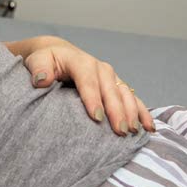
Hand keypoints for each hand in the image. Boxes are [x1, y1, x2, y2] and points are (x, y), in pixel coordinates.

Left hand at [23, 36, 156, 135]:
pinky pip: (133, 99)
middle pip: (111, 90)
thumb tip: (42, 80)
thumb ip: (40, 69)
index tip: (96, 117)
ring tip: (133, 131)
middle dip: (117, 111)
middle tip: (119, 131)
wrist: (59, 54)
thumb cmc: (46, 61)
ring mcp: (111, 77)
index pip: (88, 81)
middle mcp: (100, 68)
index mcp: (81, 62)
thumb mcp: (38, 61)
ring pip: (125, 95)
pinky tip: (148, 127)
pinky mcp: (117, 86)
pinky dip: (142, 112)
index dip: (93, 99)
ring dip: (132, 113)